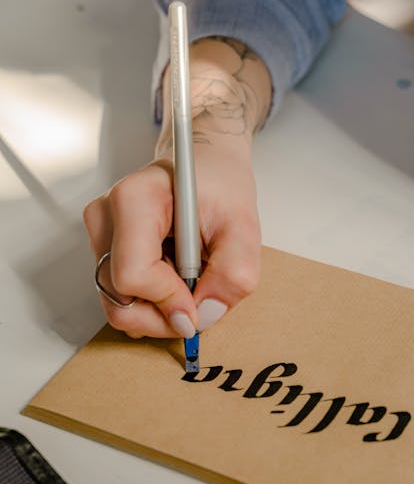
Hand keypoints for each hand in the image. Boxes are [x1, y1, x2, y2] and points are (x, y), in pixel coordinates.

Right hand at [84, 36, 270, 338]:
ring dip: (158, 310)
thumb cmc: (220, 187)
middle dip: (163, 316)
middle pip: (118, 300)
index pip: (133, 275)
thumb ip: (233, 274)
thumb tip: (204, 316)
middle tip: (197, 304)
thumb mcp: (244, 228)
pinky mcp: (103, 250)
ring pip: (118, 305)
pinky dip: (151, 302)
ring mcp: (99, 235)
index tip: (198, 304)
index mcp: (135, 199)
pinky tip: (173, 277)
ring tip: (187, 280)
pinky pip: (121, 298)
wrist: (205, 166)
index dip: (168, 302)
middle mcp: (106, 217)